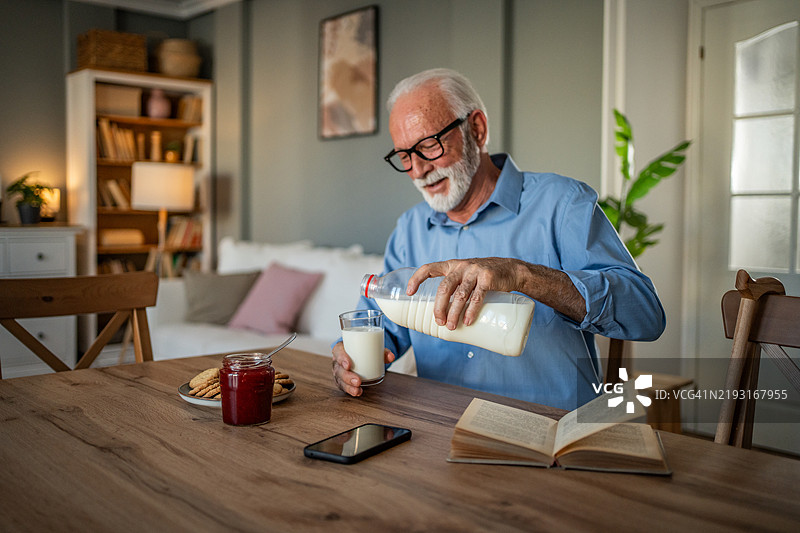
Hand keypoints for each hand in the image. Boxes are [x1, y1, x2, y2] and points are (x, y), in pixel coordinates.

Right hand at [331, 341, 394, 395]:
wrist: (359, 355)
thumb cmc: (363, 350)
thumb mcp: (371, 348)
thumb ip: (382, 352)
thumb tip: (391, 357)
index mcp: (342, 348)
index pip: (337, 351)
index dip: (341, 358)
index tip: (348, 365)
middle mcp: (338, 361)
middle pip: (339, 369)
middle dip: (347, 376)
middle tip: (357, 381)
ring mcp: (339, 371)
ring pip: (340, 379)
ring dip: (348, 386)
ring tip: (357, 389)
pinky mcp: (342, 380)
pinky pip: (343, 386)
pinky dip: (350, 390)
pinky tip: (357, 392)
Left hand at [407, 258, 523, 329]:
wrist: (512, 270)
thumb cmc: (485, 277)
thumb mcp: (467, 276)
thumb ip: (455, 288)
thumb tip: (442, 314)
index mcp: (452, 265)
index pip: (429, 268)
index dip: (416, 279)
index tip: (409, 293)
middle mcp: (461, 266)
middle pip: (443, 288)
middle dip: (438, 307)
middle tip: (439, 322)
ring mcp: (475, 271)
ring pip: (459, 294)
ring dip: (453, 313)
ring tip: (451, 327)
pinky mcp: (488, 278)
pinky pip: (477, 297)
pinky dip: (471, 311)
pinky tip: (467, 321)